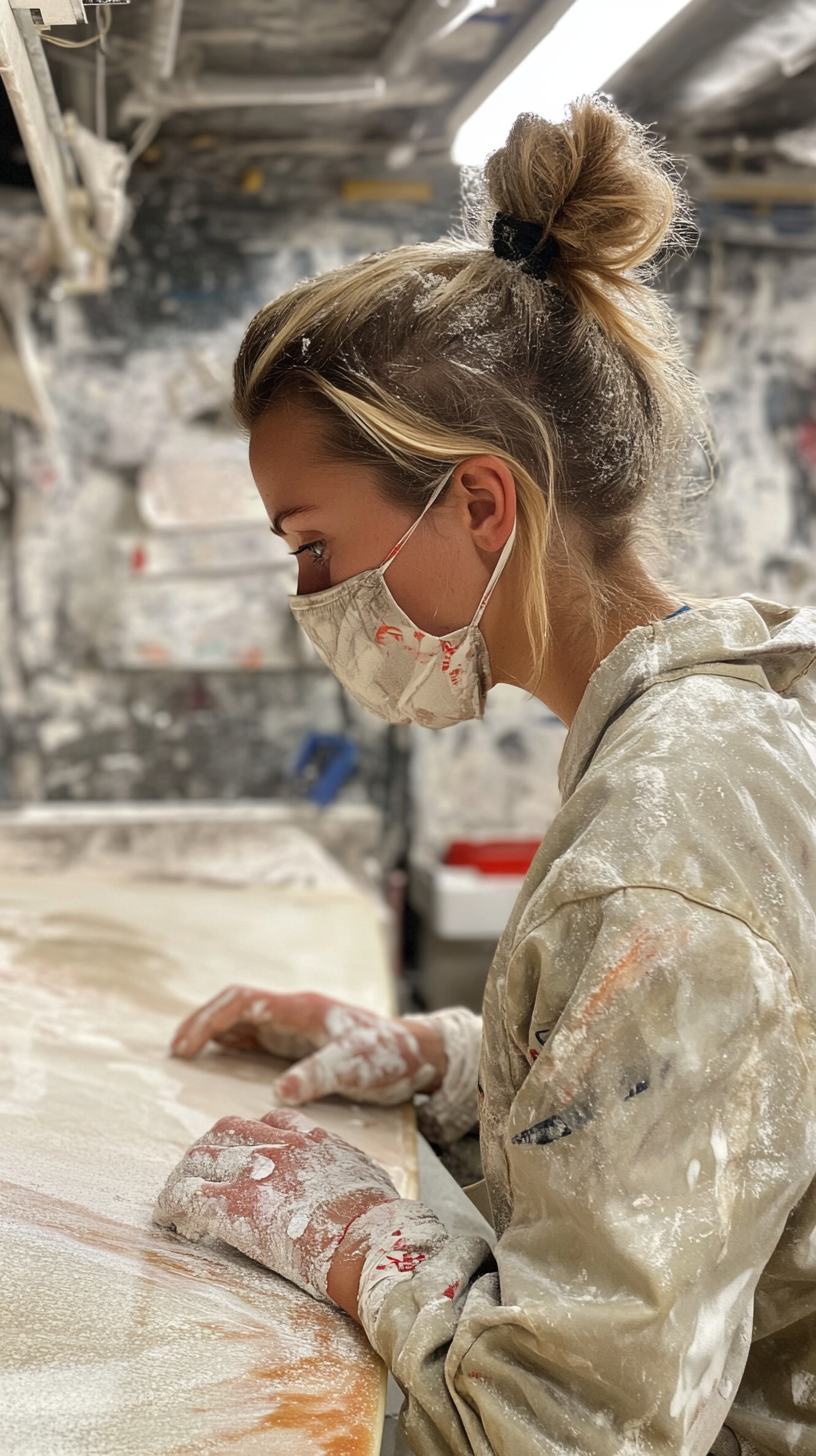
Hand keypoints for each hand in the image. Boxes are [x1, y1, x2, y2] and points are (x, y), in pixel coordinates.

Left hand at [153, 1109, 398, 1301]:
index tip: (244, 1159)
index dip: (251, 1138)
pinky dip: (173, 1206)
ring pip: (199, 1159)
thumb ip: (349, 1171)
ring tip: (178, 1205)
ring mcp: (254, 1171)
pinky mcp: (235, 1205)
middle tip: (200, 1180)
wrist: (368, 1240)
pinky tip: (173, 1223)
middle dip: (210, 1153)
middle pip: (227, 1131)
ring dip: (184, 1179)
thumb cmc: (378, 1221)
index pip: (270, 1120)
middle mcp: (279, 1146)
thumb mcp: (368, 1177)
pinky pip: (187, 1196)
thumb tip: (356, 1184)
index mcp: (312, 1138)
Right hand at [171, 988, 445, 1107]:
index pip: (242, 1002)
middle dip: (201, 1023)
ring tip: (186, 1056)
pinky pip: (255, 1036)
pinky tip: (218, 1060)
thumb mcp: (354, 1068)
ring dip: (213, 1031)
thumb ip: (317, 1076)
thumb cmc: (388, 1056)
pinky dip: (230, 1043)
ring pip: (242, 1019)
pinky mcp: (300, 1043)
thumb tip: (277, 1093)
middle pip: (235, 1006)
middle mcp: (293, 1012)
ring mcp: (295, 1026)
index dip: (208, 1019)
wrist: (417, 1054)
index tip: (185, 1045)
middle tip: (176, 1052)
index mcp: (300, 1009)